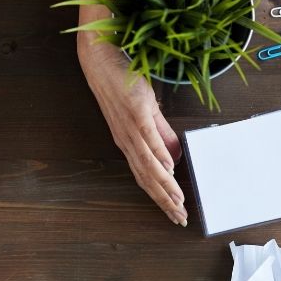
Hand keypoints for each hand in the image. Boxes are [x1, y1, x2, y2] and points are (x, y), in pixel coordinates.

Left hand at [78, 32, 187, 225]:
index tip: (173, 213)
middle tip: (180, 218)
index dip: (159, 196)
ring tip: (178, 201)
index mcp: (127, 142)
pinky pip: (149, 138)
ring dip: (164, 185)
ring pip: (148, 164)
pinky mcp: (137, 113)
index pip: (145, 176)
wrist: (100, 61)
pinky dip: (159, 155)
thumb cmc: (121, 84)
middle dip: (164, 200)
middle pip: (147, 177)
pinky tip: (169, 169)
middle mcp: (126, 140)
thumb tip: (173, 156)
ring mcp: (131, 127)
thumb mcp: (144, 113)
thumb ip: (159, 134)